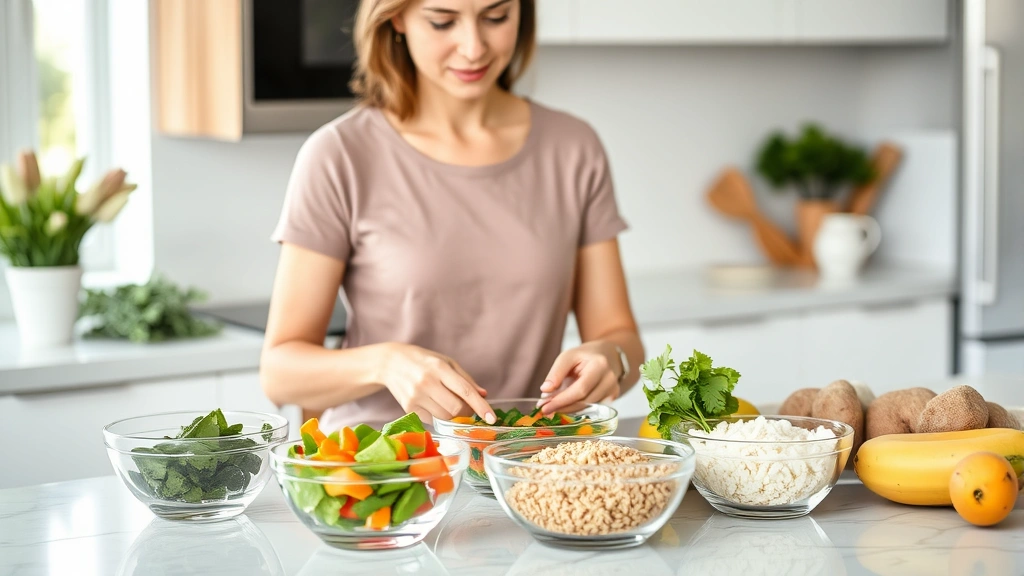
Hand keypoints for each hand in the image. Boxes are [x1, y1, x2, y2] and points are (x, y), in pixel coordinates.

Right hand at [379, 343, 495, 423]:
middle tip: (466, 407)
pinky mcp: (408, 408)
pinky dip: (439, 416)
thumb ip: (466, 379)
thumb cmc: (424, 361)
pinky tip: (434, 404)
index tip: (492, 418)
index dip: (481, 406)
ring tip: (448, 403)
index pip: (465, 391)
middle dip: (466, 411)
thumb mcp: (446, 362)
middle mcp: (427, 382)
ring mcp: (416, 397)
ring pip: (445, 417)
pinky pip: (432, 420)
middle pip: (456, 408)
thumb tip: (484, 395)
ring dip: (453, 415)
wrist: (391, 363)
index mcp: (439, 368)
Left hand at [537, 341, 620, 414]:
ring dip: (568, 409)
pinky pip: (592, 408)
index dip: (562, 400)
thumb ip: (556, 372)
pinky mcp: (613, 397)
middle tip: (545, 409)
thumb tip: (545, 390)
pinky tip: (566, 405)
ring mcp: (613, 389)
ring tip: (553, 405)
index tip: (545, 407)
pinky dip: (577, 408)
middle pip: (585, 401)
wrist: (607, 354)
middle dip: (563, 407)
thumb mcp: (568, 356)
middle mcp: (610, 379)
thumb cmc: (585, 355)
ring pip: (588, 407)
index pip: (580, 389)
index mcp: (599, 366)